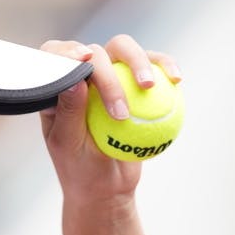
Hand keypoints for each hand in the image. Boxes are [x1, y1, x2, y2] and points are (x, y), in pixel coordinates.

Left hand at [39, 35, 180, 204]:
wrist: (107, 184)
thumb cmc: (80, 166)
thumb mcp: (69, 145)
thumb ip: (69, 112)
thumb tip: (75, 80)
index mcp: (58, 85)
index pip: (57, 56)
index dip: (67, 51)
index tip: (82, 61)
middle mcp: (83, 74)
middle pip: (96, 53)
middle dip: (108, 75)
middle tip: (121, 112)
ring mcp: (111, 74)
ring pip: (125, 50)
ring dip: (139, 61)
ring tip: (149, 87)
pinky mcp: (136, 81)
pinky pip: (154, 67)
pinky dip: (167, 67)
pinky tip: (177, 79)